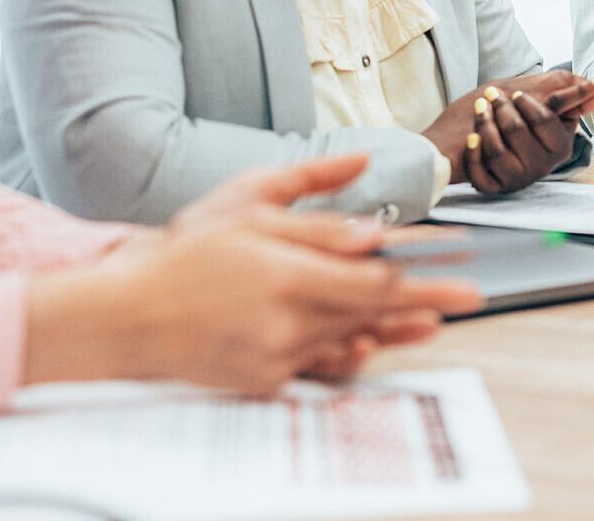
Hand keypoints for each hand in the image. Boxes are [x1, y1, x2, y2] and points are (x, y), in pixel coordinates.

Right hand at [27, 159, 482, 393]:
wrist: (126, 316)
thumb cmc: (189, 255)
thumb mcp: (251, 212)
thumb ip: (316, 219)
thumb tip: (373, 227)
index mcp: (285, 275)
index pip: (375, 284)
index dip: (425, 281)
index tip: (464, 278)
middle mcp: (285, 323)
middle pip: (373, 315)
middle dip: (422, 304)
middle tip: (468, 297)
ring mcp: (274, 358)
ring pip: (351, 340)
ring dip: (392, 329)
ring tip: (427, 322)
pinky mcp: (263, 381)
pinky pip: (318, 365)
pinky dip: (343, 350)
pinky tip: (365, 342)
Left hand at [451, 74, 593, 194]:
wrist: (480, 138)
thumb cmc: (516, 117)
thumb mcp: (547, 102)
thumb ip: (575, 96)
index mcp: (559, 147)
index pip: (545, 120)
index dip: (527, 103)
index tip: (517, 93)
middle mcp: (541, 166)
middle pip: (517, 131)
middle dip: (502, 108)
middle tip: (492, 95)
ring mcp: (517, 179)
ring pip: (497, 151)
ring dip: (484, 125)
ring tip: (479, 109)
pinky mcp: (495, 188)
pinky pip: (481, 174)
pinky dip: (474, 152)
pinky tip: (472, 137)